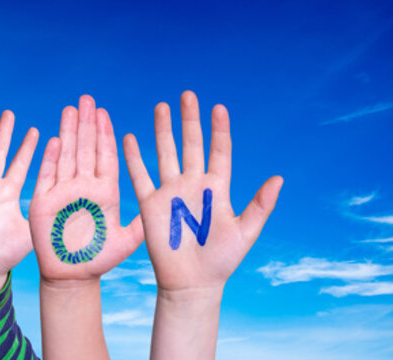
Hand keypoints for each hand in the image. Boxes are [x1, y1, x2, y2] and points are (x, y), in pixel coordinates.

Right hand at [29, 95, 141, 280]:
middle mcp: (84, 187)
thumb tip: (163, 204)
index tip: (104, 112)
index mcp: (105, 192)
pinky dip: (50, 158)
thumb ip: (142, 223)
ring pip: (66, 156)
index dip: (105, 133)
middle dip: (86, 124)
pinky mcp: (43, 202)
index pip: (105, 156)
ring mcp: (63, 193)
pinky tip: (53, 139)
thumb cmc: (99, 260)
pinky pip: (47, 175)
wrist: (71, 277)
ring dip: (68, 132)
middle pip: (85, 149)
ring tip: (70, 109)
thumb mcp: (128, 241)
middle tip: (87, 99)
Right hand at [125, 91, 282, 291]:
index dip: (219, 130)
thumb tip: (278, 178)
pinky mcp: (150, 204)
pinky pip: (140, 176)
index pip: (218, 151)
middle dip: (189, 120)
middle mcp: (193, 184)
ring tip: (161, 107)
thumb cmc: (221, 260)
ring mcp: (170, 192)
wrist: (192, 282)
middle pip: (191, 145)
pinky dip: (134, 157)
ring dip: (163, 130)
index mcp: (217, 188)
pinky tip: (129, 137)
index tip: (218, 108)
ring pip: (165, 153)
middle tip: (187, 95)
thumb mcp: (246, 231)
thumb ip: (260, 205)